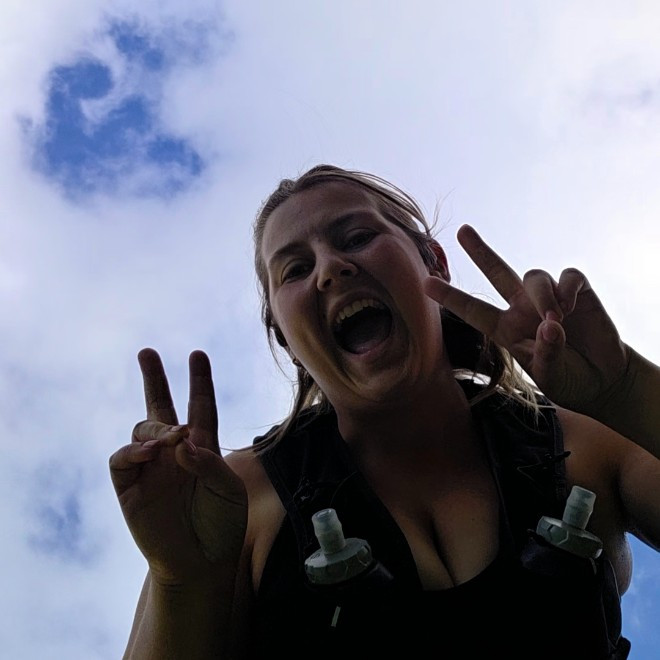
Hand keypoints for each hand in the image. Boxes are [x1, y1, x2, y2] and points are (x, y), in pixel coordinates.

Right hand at [109, 349, 246, 586]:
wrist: (201, 562)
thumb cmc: (221, 524)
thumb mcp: (229, 490)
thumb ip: (208, 462)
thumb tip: (179, 442)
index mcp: (202, 448)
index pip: (201, 407)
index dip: (200, 382)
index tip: (197, 355)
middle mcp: (174, 452)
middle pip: (161, 407)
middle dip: (154, 379)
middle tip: (147, 352)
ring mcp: (150, 467)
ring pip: (143, 428)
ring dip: (157, 426)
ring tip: (171, 438)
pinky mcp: (130, 486)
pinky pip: (122, 458)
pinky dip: (134, 450)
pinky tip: (150, 452)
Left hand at [425, 225, 631, 415]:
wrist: (604, 380)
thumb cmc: (568, 378)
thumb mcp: (551, 376)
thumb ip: (546, 353)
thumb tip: (550, 325)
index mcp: (506, 330)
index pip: (473, 310)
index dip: (450, 297)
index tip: (424, 283)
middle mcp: (522, 309)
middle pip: (497, 272)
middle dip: (480, 251)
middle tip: (462, 230)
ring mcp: (548, 298)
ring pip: (534, 276)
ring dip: (542, 295)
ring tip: (554, 318)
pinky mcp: (577, 292)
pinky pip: (567, 276)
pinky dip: (567, 288)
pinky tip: (570, 307)